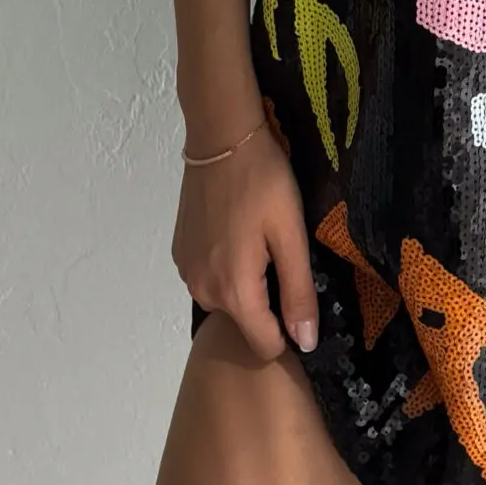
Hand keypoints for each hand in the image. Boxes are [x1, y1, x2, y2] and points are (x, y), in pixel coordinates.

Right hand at [171, 119, 317, 361]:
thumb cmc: (264, 184)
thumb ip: (298, 293)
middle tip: (284, 259)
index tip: (302, 301)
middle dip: (269, 305)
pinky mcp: (180, 254)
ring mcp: (186, 272)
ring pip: (227, 302)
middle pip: (245, 323)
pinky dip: (228, 270)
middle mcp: (203, 290)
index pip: (264, 345)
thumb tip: (306, 343)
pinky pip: (211, 280)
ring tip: (263, 245)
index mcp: (234, 291)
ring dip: (247, 286)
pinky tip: (240, 237)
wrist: (221, 139)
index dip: (290, 333)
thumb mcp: (291, 235)